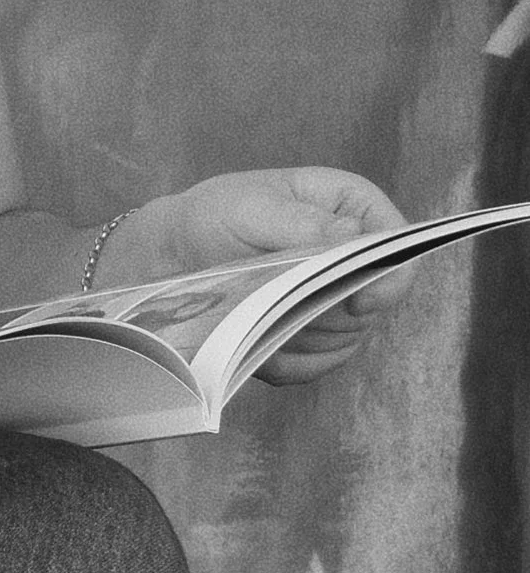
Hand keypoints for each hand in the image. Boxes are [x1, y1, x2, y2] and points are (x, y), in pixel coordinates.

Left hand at [110, 166, 410, 385]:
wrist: (174, 254)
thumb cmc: (214, 215)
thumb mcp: (251, 207)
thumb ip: (302, 222)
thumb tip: (352, 237)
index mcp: (351, 208)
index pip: (398, 246)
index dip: (389, 277)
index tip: (359, 300)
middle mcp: (356, 257)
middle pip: (375, 301)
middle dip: (328, 309)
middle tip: (276, 298)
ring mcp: (338, 301)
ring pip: (347, 338)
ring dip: (302, 334)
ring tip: (255, 309)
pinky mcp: (314, 339)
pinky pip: (317, 365)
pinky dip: (286, 361)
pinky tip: (254, 338)